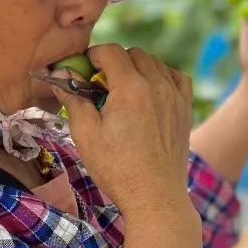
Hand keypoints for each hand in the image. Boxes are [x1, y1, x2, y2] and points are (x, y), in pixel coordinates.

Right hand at [53, 45, 193, 216]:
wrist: (155, 196)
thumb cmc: (117, 168)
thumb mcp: (86, 134)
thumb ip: (74, 98)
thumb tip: (61, 74)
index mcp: (131, 88)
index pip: (110, 51)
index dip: (93, 56)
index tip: (85, 71)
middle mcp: (157, 85)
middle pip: (134, 54)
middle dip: (114, 62)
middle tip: (101, 84)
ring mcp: (175, 96)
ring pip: (155, 63)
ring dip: (137, 68)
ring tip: (124, 91)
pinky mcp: (185, 109)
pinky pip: (176, 77)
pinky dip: (162, 76)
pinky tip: (151, 92)